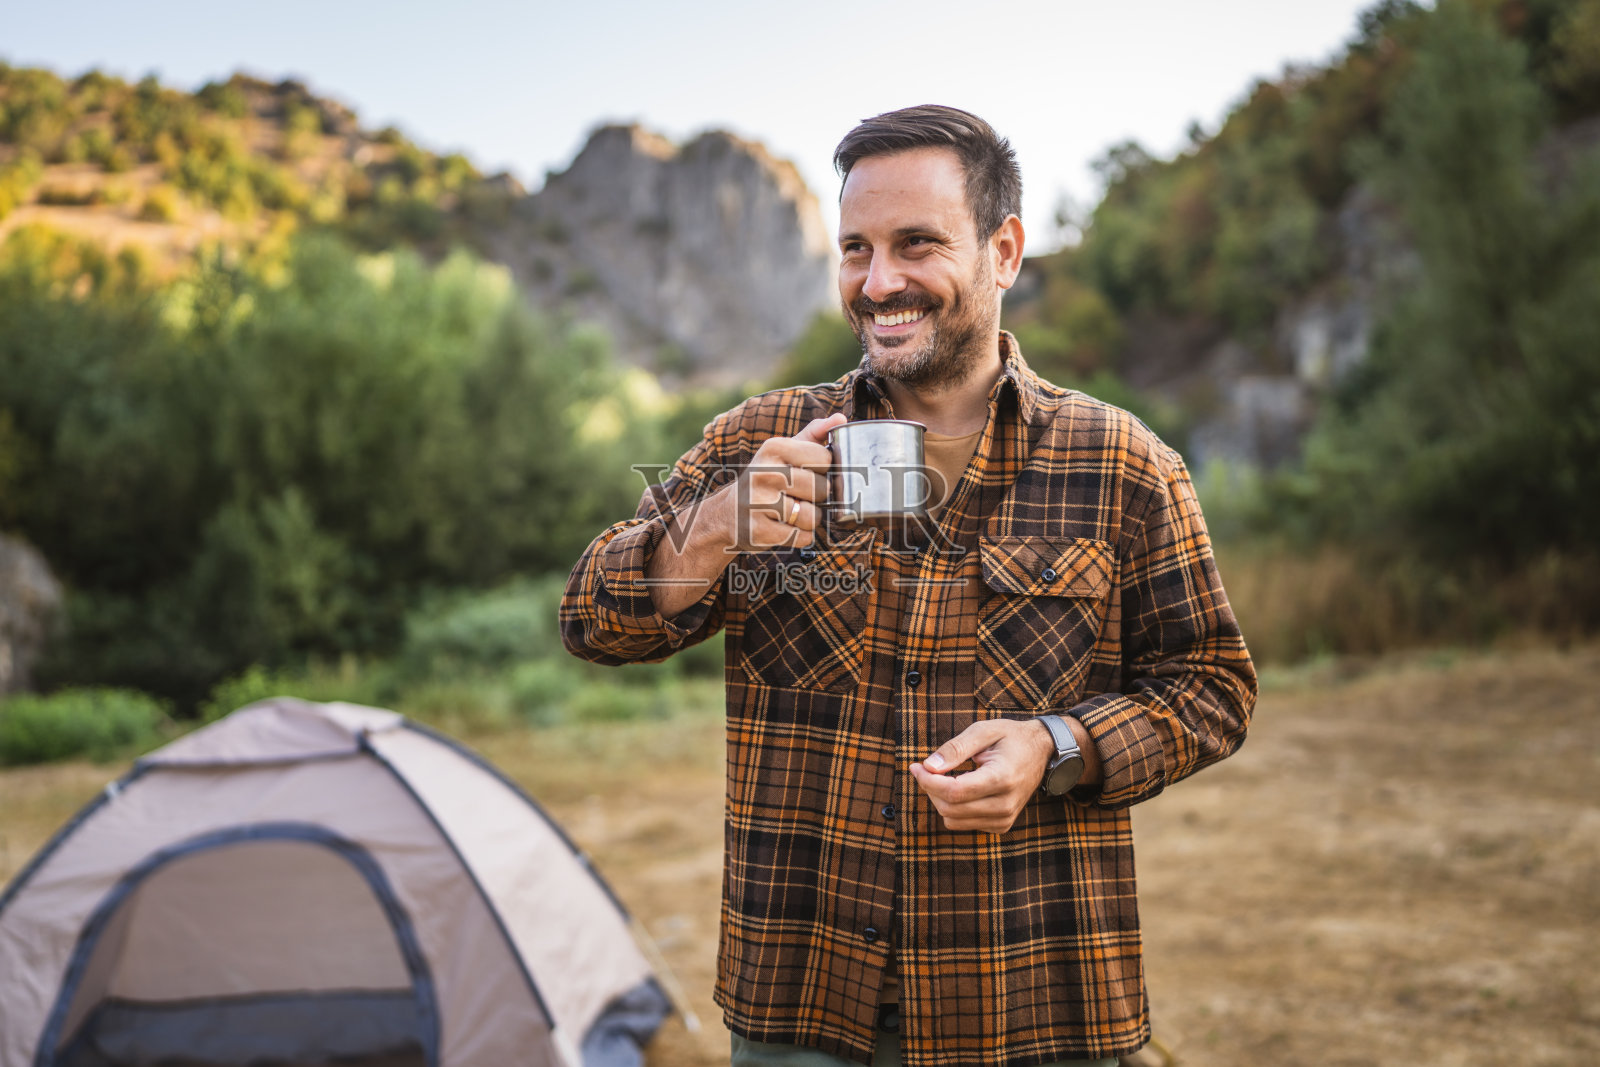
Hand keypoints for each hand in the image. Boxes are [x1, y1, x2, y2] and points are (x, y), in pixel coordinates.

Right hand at [721, 412, 846, 551]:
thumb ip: (813, 435)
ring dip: (809, 519)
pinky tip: (784, 527)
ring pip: (812, 516)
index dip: (826, 471)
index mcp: (774, 448)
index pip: (825, 459)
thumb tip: (841, 418)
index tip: (811, 474)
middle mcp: (764, 472)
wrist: (728, 513)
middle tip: (801, 497)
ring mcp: (758, 503)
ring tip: (793, 513)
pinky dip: (799, 536)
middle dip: (819, 498)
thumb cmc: (766, 480)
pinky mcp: (758, 531)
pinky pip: (800, 537)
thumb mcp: (783, 453)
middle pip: (821, 489)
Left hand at [909, 718, 1056, 832]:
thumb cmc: (1011, 738)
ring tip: (946, 776)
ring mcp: (1005, 818)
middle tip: (926, 768)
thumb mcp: (984, 731)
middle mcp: (1005, 804)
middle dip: (930, 788)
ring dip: (940, 799)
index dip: (928, 781)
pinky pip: (963, 824)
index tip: (916, 766)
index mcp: (1002, 778)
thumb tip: (929, 766)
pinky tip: (961, 787)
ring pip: (953, 820)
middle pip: (949, 808)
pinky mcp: (1002, 825)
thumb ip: (956, 748)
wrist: (1042, 752)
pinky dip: (954, 807)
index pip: (954, 791)